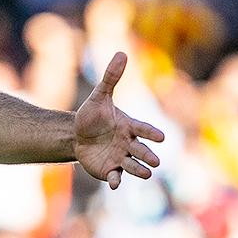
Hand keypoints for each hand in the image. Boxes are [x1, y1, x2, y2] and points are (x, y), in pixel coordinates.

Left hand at [74, 52, 164, 188]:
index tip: (161, 137)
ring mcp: (120, 158)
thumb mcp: (99, 96)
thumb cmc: (92, 115)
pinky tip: (115, 184)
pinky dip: (116, 180)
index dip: (151, 133)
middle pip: (141, 150)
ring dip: (139, 170)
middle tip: (156, 161)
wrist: (77, 135)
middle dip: (148, 155)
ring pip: (133, 166)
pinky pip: (115, 176)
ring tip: (147, 173)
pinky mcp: (110, 170)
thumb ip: (111, 78)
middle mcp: (128, 144)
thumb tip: (122, 53)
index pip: (143, 129)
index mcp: (129, 126)